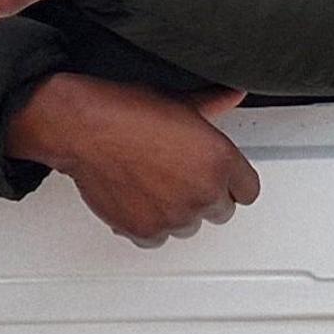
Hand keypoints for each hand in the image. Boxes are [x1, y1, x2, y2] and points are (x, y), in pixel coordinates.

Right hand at [2, 75, 256, 245]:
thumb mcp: (178, 101)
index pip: (248, 191)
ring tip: (156, 186)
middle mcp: (203, 192)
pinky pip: (158, 238)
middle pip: (221, 211)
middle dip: (204, 196)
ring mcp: (176, 216)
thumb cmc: (126, 112)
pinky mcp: (147, 231)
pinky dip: (149, 224)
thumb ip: (213, 104)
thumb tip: (232, 95)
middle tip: (180, 176)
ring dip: (177, 212)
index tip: (217, 177)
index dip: (230, 182)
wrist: (85, 129)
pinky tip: (139, 199)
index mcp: (219, 160)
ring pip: (189, 226)